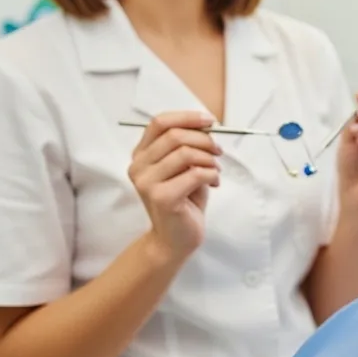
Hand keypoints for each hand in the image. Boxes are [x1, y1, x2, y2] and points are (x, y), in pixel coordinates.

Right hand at [127, 111, 221, 263]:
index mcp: (141, 155)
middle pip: (175, 135)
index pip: (159, 122)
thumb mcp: (185, 166)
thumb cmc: (184, 199)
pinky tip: (213, 183)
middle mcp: (138, 167)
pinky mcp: (162, 198)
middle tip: (219, 151)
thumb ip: (188, 145)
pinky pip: (196, 174)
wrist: (175, 239)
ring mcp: (147, 183)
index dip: (187, 117)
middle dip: (205, 140)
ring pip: (186, 154)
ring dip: (210, 159)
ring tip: (215, 171)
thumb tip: (207, 124)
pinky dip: (212, 174)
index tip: (210, 121)